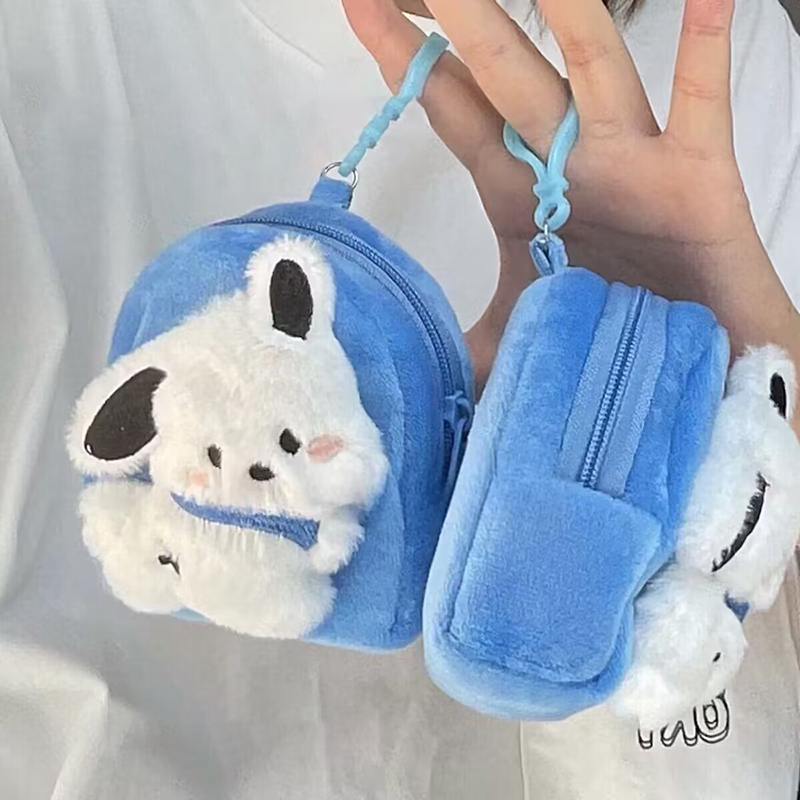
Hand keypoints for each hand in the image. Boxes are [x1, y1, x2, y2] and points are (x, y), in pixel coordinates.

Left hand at [342, 0, 799, 403]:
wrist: (691, 366)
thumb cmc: (604, 335)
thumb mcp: (514, 338)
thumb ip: (464, 342)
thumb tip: (408, 367)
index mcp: (517, 192)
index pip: (454, 111)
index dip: (408, 62)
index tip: (362, 8)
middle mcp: (565, 162)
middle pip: (501, 72)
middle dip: (456, 18)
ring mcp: (630, 159)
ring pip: (588, 66)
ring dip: (557, 11)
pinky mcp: (696, 176)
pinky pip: (702, 102)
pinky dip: (705, 49)